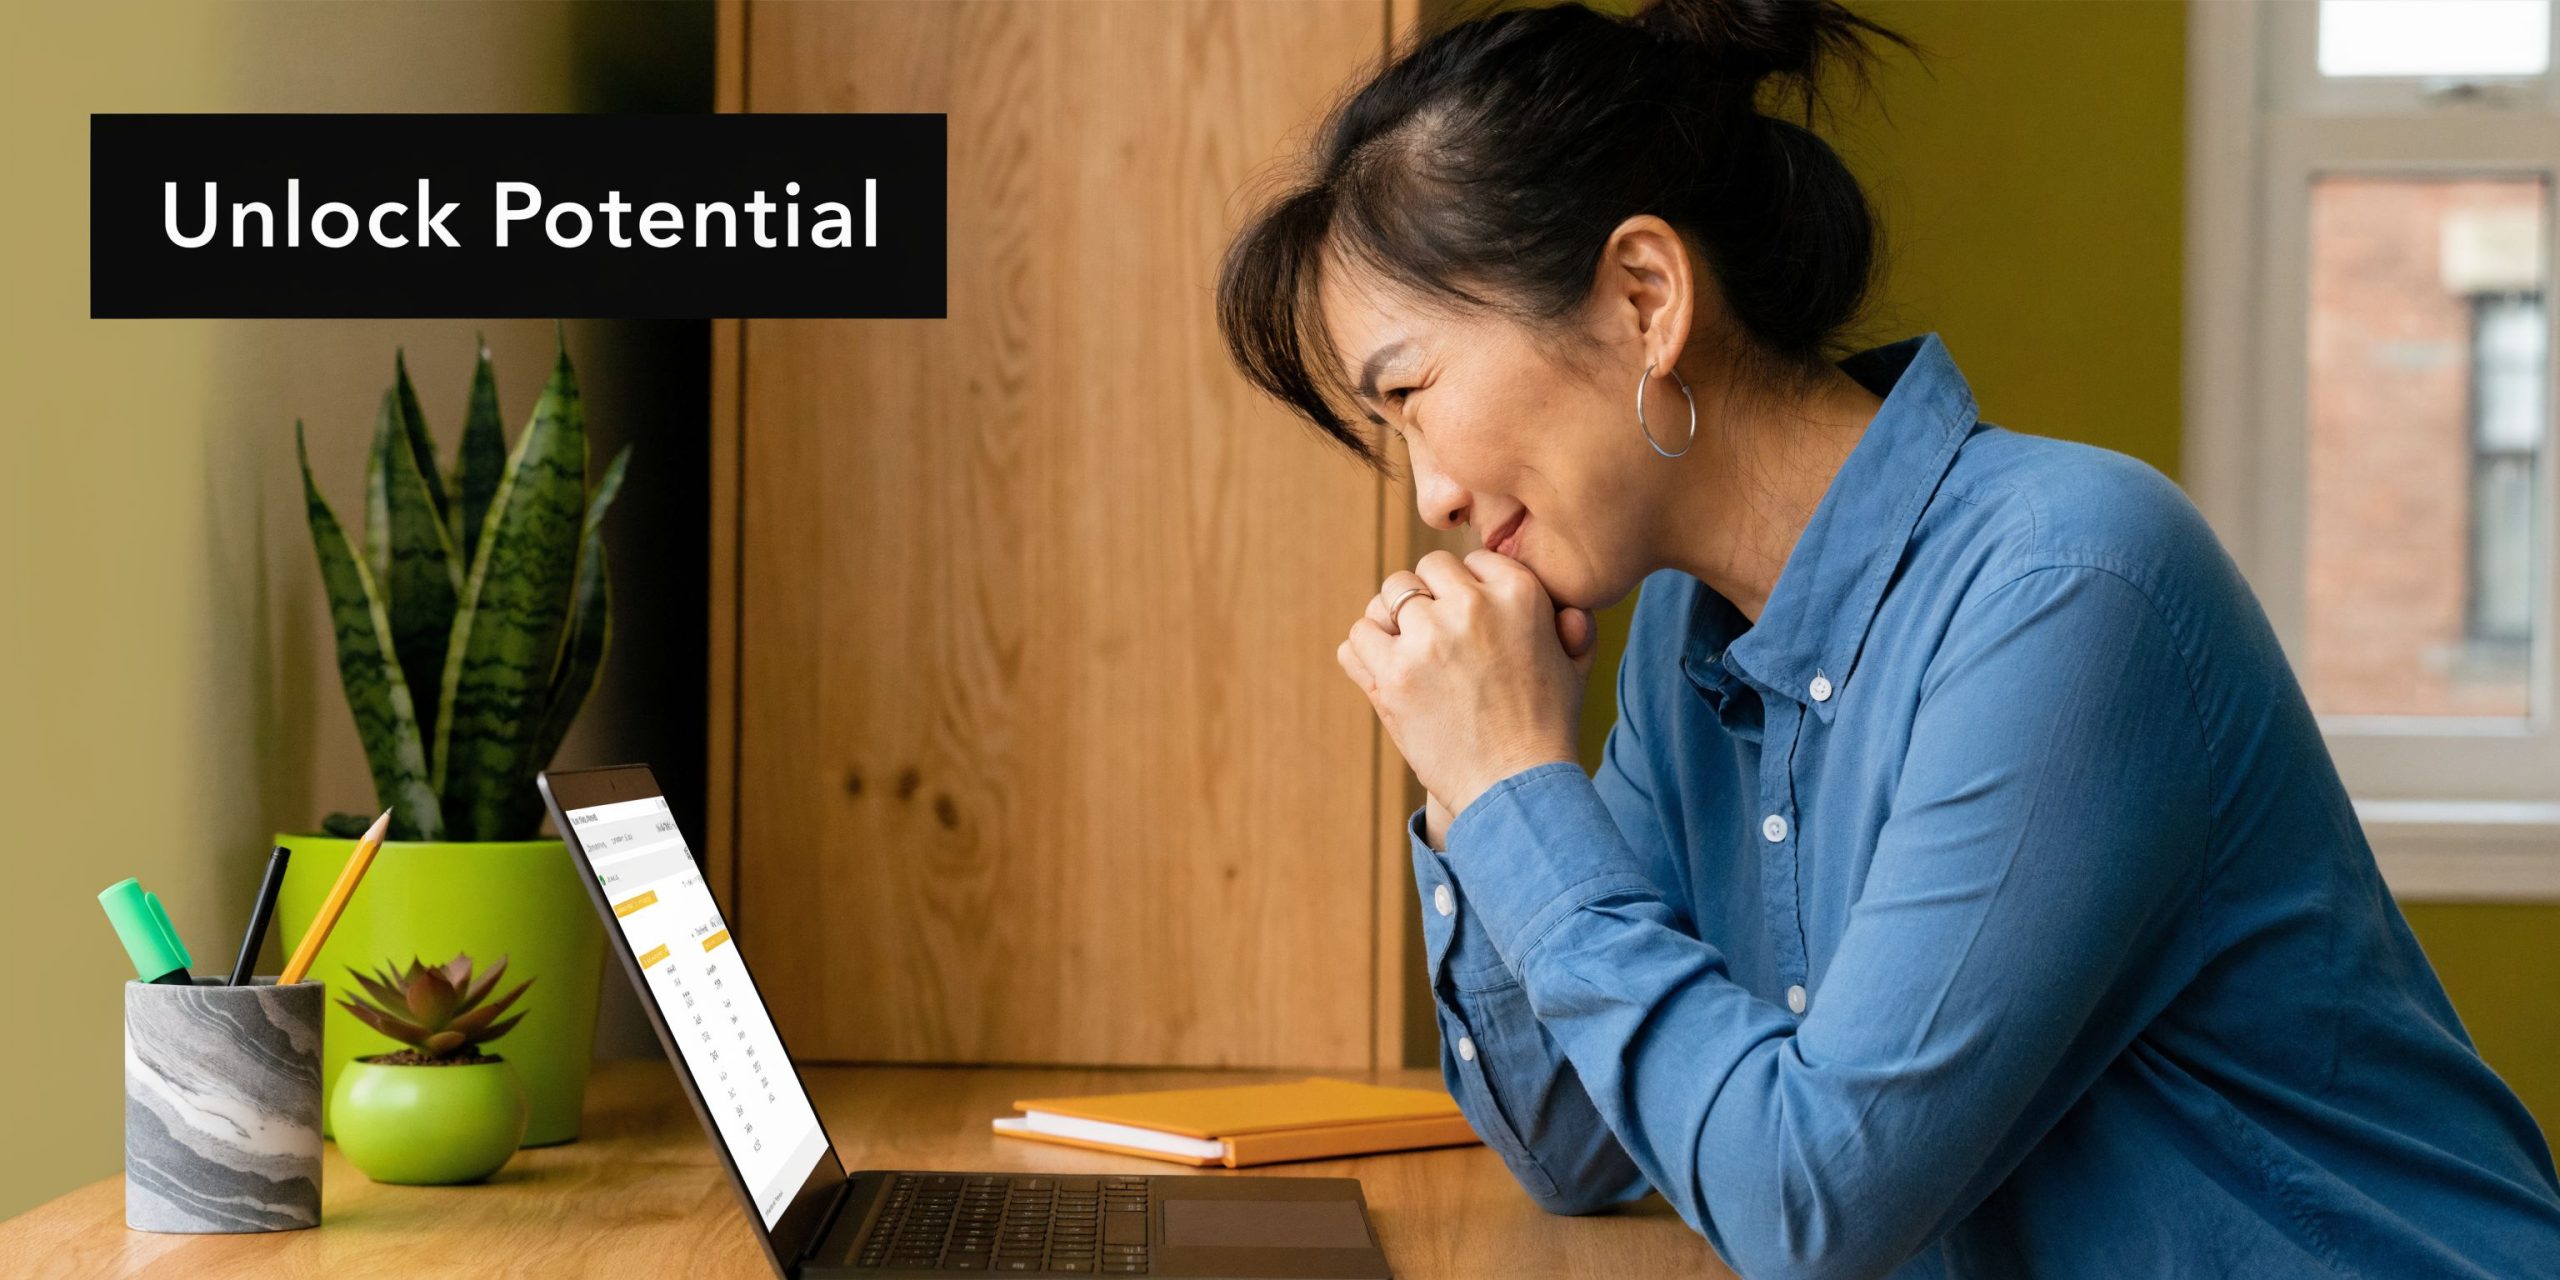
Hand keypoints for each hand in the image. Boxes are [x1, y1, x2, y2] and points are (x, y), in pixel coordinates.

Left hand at [1339, 549, 1599, 822]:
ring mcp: (1427, 639)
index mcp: (1518, 592)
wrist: (1517, 789)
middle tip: (1435, 639)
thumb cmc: (1547, 729)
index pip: (1470, 560)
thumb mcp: (1575, 669)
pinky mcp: (1392, 676)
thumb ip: (1573, 628)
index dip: (1467, 590)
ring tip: (1408, 654)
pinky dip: (1365, 653)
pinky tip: (1385, 673)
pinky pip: (1358, 638)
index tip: (1469, 623)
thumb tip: (1567, 610)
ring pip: (1386, 597)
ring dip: (1392, 622)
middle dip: (1427, 600)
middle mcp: (1471, 606)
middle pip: (1424, 571)